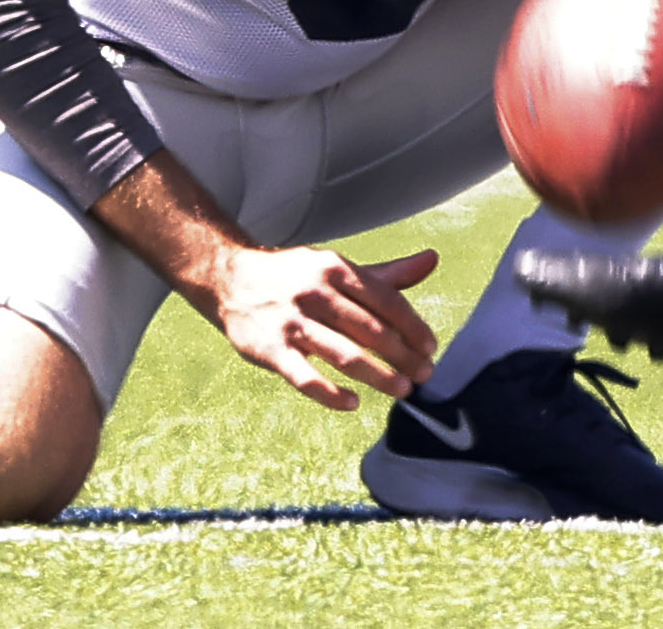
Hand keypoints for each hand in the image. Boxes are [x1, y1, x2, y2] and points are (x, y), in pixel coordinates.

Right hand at [190, 241, 440, 411]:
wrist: (230, 278)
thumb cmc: (295, 276)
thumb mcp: (337, 268)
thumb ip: (386, 274)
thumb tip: (432, 260)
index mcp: (337, 269)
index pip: (386, 300)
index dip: (412, 326)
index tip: (430, 347)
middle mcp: (316, 293)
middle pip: (370, 329)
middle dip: (402, 355)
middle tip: (425, 374)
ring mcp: (292, 322)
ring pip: (343, 353)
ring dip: (378, 374)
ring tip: (402, 389)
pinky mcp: (270, 349)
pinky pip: (304, 376)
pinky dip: (329, 392)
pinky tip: (353, 403)